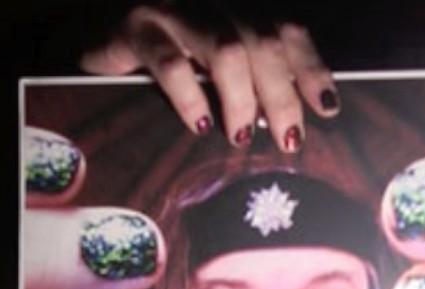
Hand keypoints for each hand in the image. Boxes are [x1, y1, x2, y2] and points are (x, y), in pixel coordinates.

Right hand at [80, 5, 339, 150]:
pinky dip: (191, 97)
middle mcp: (213, 3)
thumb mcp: (212, 62)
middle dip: (282, 94)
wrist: (95, 27)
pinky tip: (200, 123)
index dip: (312, 69)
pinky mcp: (137, 28)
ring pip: (226, 48)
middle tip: (288, 139)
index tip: (329, 109)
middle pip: (263, 42)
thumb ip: (250, 80)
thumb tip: (286, 126)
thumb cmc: (164, 53)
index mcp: (239, 10)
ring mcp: (176, 11)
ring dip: (242, 98)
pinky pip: (171, 63)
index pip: (288, 33)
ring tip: (241, 135)